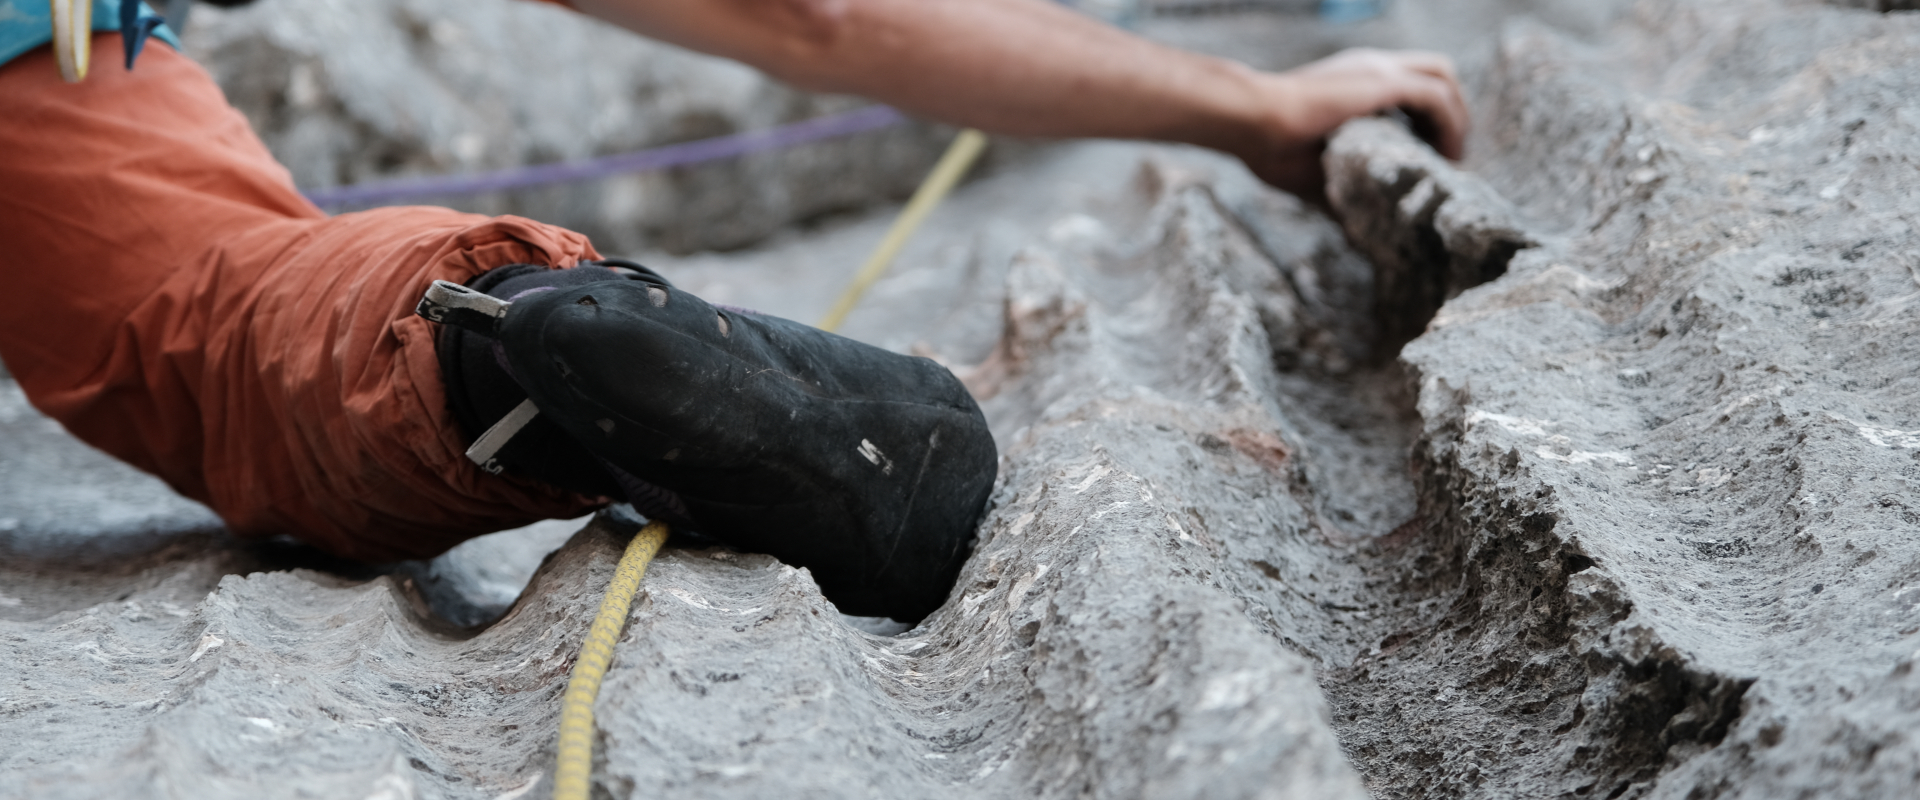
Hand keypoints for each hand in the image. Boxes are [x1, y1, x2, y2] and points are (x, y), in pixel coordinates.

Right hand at [1235, 49, 1469, 202]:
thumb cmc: (1269, 149)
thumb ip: (1344, 197)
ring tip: (1451, 160)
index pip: (1407, 85)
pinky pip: (1437, 97)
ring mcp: (1377, 70)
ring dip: (1455, 117)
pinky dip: (1450, 125)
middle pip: (1434, 73)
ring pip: (1443, 78)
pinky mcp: (1383, 82)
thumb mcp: (1318, 176)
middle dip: (1448, 112)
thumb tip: (1358, 238)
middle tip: (1446, 157)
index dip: (1425, 118)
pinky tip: (1445, 158)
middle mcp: (1369, 66)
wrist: (1250, 122)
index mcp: (1352, 81)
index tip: (1427, 156)